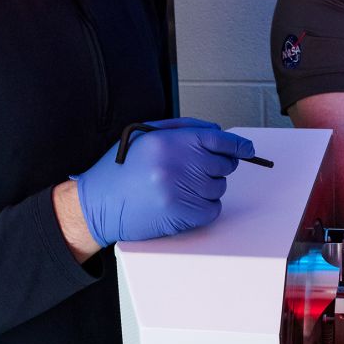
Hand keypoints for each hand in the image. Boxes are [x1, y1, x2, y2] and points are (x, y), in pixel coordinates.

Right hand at [73, 118, 254, 245]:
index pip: (218, 139)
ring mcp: (179, 190)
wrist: (97, 204)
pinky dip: (204, 208)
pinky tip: (183, 203)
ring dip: (207, 188)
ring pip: (219, 188)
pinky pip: (212, 209)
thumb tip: (218, 133)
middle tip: (197, 172)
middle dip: (217, 168)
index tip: (246, 149)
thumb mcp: (146, 136)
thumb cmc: (121, 170)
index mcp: (168, 141)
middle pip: (223, 164)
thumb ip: (183, 129)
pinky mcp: (181, 214)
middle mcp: (176, 164)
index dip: (237, 145)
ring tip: (180, 188)